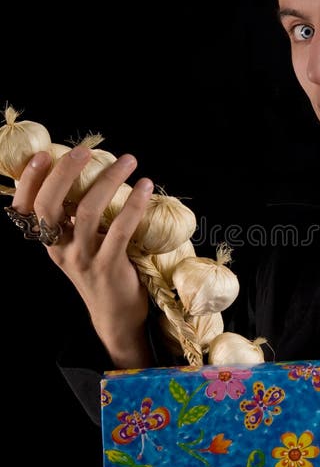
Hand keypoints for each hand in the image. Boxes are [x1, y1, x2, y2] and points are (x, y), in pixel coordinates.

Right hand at [11, 148, 153, 367]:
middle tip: (84, 150)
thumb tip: (88, 175)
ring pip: (88, 212)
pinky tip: (144, 187)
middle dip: (65, 172)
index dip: (29, 180)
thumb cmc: (101, 272)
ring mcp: (83, 259)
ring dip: (108, 180)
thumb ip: (76, 218)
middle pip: (50, 205)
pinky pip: (121, 229)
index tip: (42, 155)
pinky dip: (134, 204)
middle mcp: (61, 249)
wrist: (115, 316)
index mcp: (50, 241)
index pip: (27, 208)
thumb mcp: (80, 245)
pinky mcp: (109, 266)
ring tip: (128, 161)